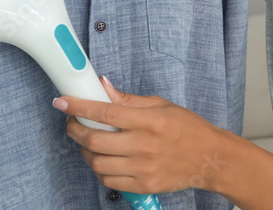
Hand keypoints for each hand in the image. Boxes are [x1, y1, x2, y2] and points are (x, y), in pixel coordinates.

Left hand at [53, 76, 229, 195]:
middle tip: (73, 123)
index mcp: (150, 121)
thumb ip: (129, 100)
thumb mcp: (162, 105)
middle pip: (96, 141)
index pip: (106, 112)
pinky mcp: (143, 186)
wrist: (209, 158)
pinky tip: (104, 159)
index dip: (80, 107)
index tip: (63, 101)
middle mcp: (145, 145)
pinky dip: (100, 170)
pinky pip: (109, 181)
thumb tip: (104, 88)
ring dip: (86, 152)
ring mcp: (143, 169)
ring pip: (98, 164)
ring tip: (89, 142)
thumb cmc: (187, 128)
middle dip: (76, 131)